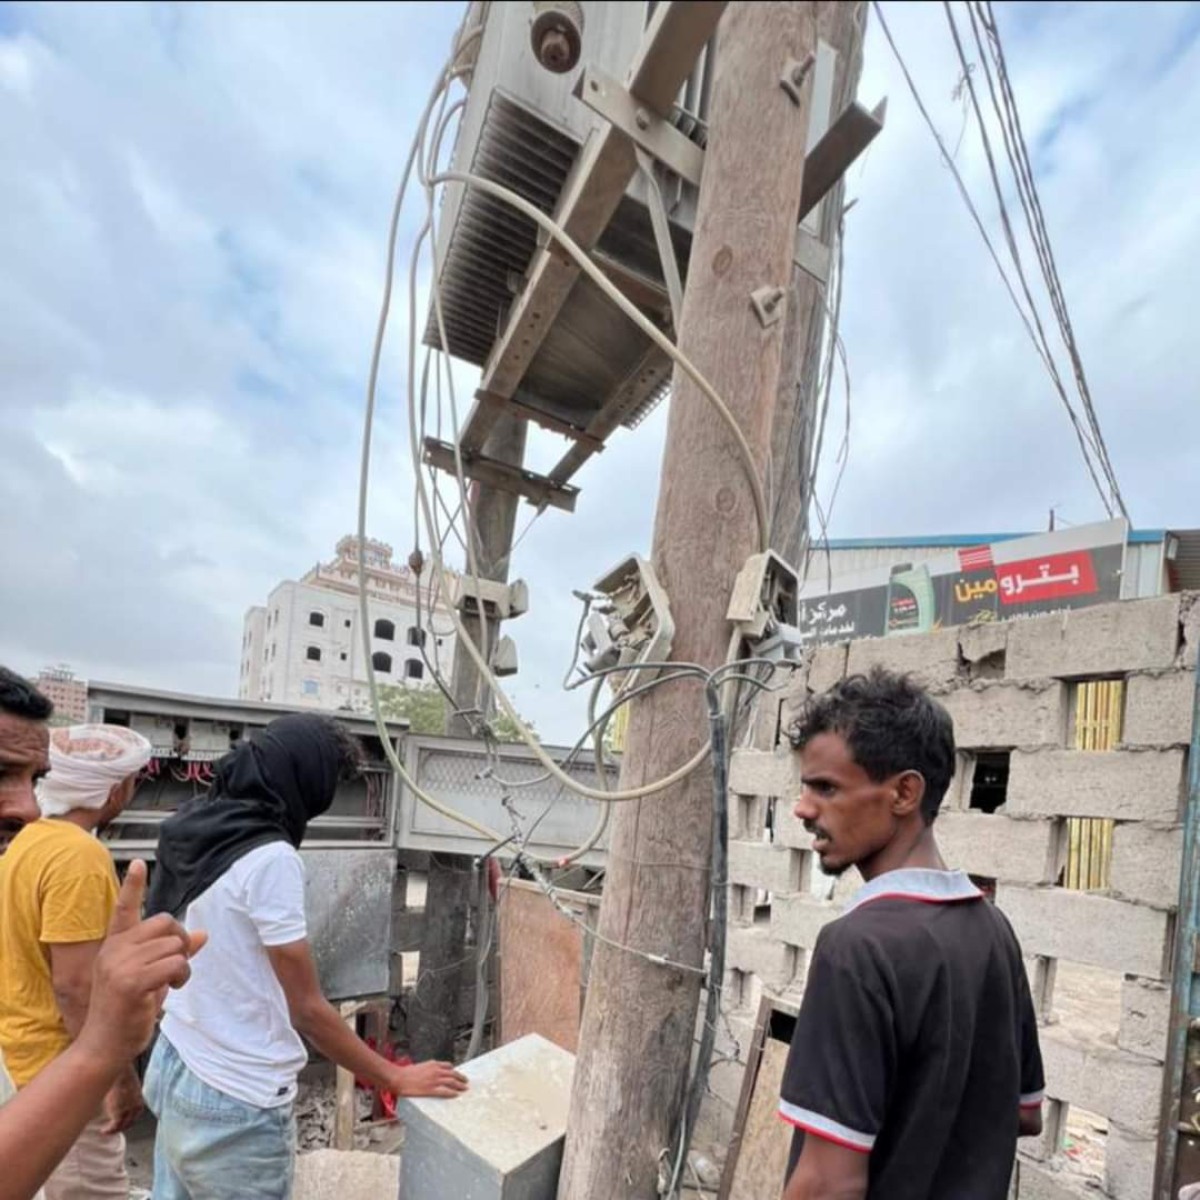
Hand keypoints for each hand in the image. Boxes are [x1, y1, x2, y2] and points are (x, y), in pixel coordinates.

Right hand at [75, 861, 206, 1072]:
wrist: (102, 1048)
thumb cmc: (126, 1013)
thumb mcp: (149, 978)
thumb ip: (171, 954)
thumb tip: (201, 934)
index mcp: (115, 946)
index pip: (123, 909)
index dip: (132, 886)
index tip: (137, 863)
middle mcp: (114, 950)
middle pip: (165, 922)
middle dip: (179, 940)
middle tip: (176, 966)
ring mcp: (120, 964)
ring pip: (174, 945)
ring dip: (183, 965)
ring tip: (172, 984)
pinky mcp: (130, 981)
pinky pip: (175, 963)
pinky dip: (182, 975)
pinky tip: (171, 990)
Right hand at [101, 1071, 143, 1133]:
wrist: (116, 1067)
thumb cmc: (117, 1071)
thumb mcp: (123, 1083)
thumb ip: (122, 1092)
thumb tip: (115, 1095)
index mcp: (138, 1097)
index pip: (136, 1113)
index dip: (128, 1119)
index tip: (120, 1122)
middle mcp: (136, 1104)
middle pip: (131, 1121)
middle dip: (121, 1126)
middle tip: (111, 1129)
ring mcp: (128, 1108)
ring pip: (122, 1125)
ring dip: (114, 1130)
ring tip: (105, 1131)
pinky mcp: (119, 1111)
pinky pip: (115, 1126)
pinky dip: (109, 1130)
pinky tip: (103, 1131)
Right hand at [389, 1060, 468, 1099]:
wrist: (398, 1078)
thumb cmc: (406, 1073)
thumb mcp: (420, 1066)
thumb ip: (428, 1069)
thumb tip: (431, 1072)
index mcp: (433, 1064)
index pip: (448, 1066)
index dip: (454, 1071)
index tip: (457, 1074)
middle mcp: (436, 1071)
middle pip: (453, 1074)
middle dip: (461, 1078)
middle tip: (465, 1081)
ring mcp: (434, 1080)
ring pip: (452, 1082)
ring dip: (460, 1085)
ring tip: (464, 1089)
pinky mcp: (431, 1089)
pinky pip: (445, 1091)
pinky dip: (452, 1093)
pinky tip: (456, 1095)